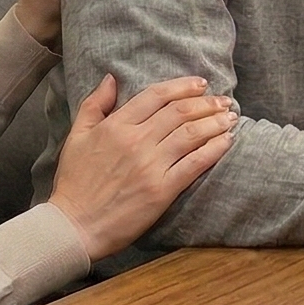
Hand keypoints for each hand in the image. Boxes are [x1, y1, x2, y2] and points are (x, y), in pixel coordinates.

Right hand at [48, 74, 238, 259]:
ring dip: (215, 122)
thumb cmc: (74, 183)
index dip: (183, 86)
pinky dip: (214, 149)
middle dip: (206, 102)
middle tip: (223, 99)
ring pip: (191, 133)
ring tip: (230, 117)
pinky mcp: (162, 190)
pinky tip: (227, 141)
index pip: (156, 95)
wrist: (74, 225)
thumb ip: (94, 105)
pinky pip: (195, 163)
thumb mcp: (76, 137)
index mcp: (115, 126)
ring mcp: (150, 165)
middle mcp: (136, 141)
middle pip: (180, 112)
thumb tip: (111, 78)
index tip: (201, 84)